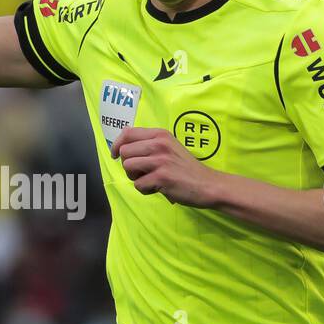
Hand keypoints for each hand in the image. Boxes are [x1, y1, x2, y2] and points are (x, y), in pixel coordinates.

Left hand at [110, 127, 224, 207]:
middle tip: (143, 172)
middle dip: (128, 165)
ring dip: (135, 178)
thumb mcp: (170, 147)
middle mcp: (159, 144)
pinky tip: (159, 188)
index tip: (115, 155)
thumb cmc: (186, 168)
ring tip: (150, 180)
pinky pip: (138, 184)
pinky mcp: (161, 177)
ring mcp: (160, 160)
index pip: (127, 133)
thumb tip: (123, 143)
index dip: (116, 144)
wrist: (208, 184)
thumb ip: (150, 144)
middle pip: (124, 152)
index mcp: (160, 135)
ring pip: (128, 167)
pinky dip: (145, 190)